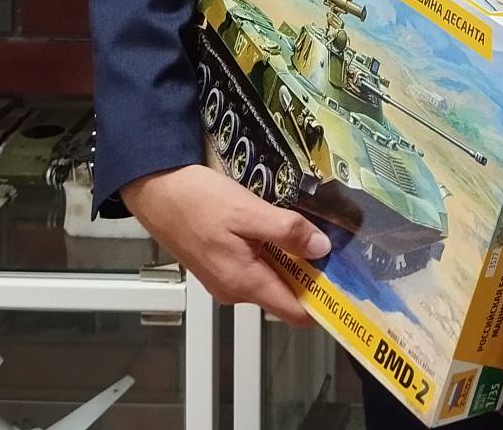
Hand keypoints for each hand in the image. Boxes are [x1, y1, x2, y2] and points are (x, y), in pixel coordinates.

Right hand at [122, 164, 327, 324]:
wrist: (155, 189)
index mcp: (244, 282)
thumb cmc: (198, 200)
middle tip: (336, 243)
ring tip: (309, 230)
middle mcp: (234, 290)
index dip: (323, 302)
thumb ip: (286, 232)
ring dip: (291, 260)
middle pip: (285, 295)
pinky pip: (255, 267)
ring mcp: (224, 280)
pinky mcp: (218, 265)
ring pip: (271, 279)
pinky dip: (272, 253)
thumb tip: (322, 249)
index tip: (348, 282)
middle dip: (311, 274)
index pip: (294, 313)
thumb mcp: (249, 210)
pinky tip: (278, 227)